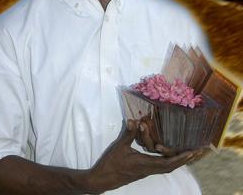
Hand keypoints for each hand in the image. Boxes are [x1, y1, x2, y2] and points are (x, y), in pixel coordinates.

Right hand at [88, 120, 202, 193]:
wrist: (102, 179)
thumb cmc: (111, 163)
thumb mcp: (120, 147)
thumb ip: (129, 133)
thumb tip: (134, 120)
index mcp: (145, 164)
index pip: (167, 163)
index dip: (180, 158)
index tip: (192, 152)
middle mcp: (149, 169)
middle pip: (171, 166)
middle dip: (185, 160)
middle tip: (198, 152)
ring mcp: (146, 171)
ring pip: (167, 167)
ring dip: (179, 160)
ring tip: (189, 153)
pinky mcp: (143, 170)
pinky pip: (161, 166)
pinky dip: (169, 161)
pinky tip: (171, 155)